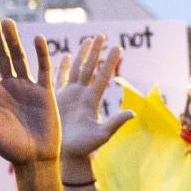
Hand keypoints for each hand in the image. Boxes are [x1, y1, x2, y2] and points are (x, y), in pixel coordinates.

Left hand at [0, 12, 60, 167]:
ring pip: (19, 57)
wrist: (35, 161)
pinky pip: (43, 69)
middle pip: (0, 54)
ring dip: (14, 39)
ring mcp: (27, 88)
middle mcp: (9, 86)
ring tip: (7, 21)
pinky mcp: (45, 93)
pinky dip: (41, 54)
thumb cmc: (9, 149)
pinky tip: (36, 38)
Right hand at [54, 37, 134, 168]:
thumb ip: (115, 123)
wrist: (67, 155)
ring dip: (82, 54)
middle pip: (90, 67)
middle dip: (95, 51)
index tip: (118, 47)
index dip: (110, 62)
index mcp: (92, 100)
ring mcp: (70, 95)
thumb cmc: (84, 148)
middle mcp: (82, 94)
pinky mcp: (57, 98)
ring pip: (76, 69)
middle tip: (101, 35)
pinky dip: (63, 67)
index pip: (102, 76)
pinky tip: (65, 56)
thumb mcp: (101, 135)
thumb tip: (133, 113)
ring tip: (88, 40)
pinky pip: (60, 79)